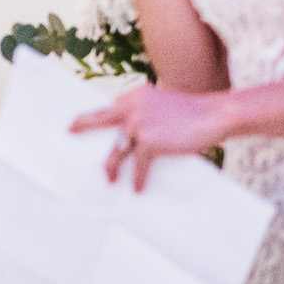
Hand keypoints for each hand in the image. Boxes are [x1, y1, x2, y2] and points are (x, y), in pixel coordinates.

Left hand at [71, 83, 232, 190]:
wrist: (212, 114)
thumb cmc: (189, 112)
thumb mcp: (158, 103)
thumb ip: (140, 112)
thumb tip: (125, 134)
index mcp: (132, 96)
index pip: (107, 109)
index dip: (92, 118)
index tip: (77, 123)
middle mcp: (130, 108)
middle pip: (99, 120)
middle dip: (82, 127)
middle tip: (70, 132)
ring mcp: (138, 125)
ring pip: (116, 151)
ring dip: (111, 167)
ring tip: (109, 179)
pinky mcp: (148, 142)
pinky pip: (137, 165)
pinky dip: (137, 177)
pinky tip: (137, 187)